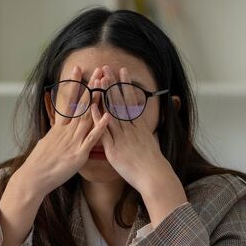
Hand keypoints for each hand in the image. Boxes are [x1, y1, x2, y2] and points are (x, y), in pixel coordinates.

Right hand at [15, 66, 110, 196]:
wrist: (33, 178)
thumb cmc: (39, 163)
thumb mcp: (46, 142)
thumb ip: (55, 133)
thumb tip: (57, 127)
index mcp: (59, 128)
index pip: (68, 100)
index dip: (74, 84)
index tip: (78, 69)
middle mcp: (66, 131)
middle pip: (81, 104)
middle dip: (90, 86)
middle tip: (98, 70)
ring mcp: (73, 141)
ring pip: (87, 117)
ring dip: (97, 100)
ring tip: (105, 85)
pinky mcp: (78, 154)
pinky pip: (91, 139)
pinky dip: (100, 127)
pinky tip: (107, 116)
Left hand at [96, 65, 186, 224]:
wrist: (154, 177)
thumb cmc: (153, 164)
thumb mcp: (151, 143)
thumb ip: (145, 133)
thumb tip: (144, 127)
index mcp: (139, 126)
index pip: (131, 100)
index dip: (125, 85)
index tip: (121, 71)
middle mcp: (130, 128)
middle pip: (120, 102)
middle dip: (113, 84)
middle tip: (106, 68)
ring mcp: (122, 137)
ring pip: (112, 112)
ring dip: (105, 95)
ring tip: (99, 80)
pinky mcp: (114, 148)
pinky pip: (104, 131)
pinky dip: (98, 118)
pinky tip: (92, 107)